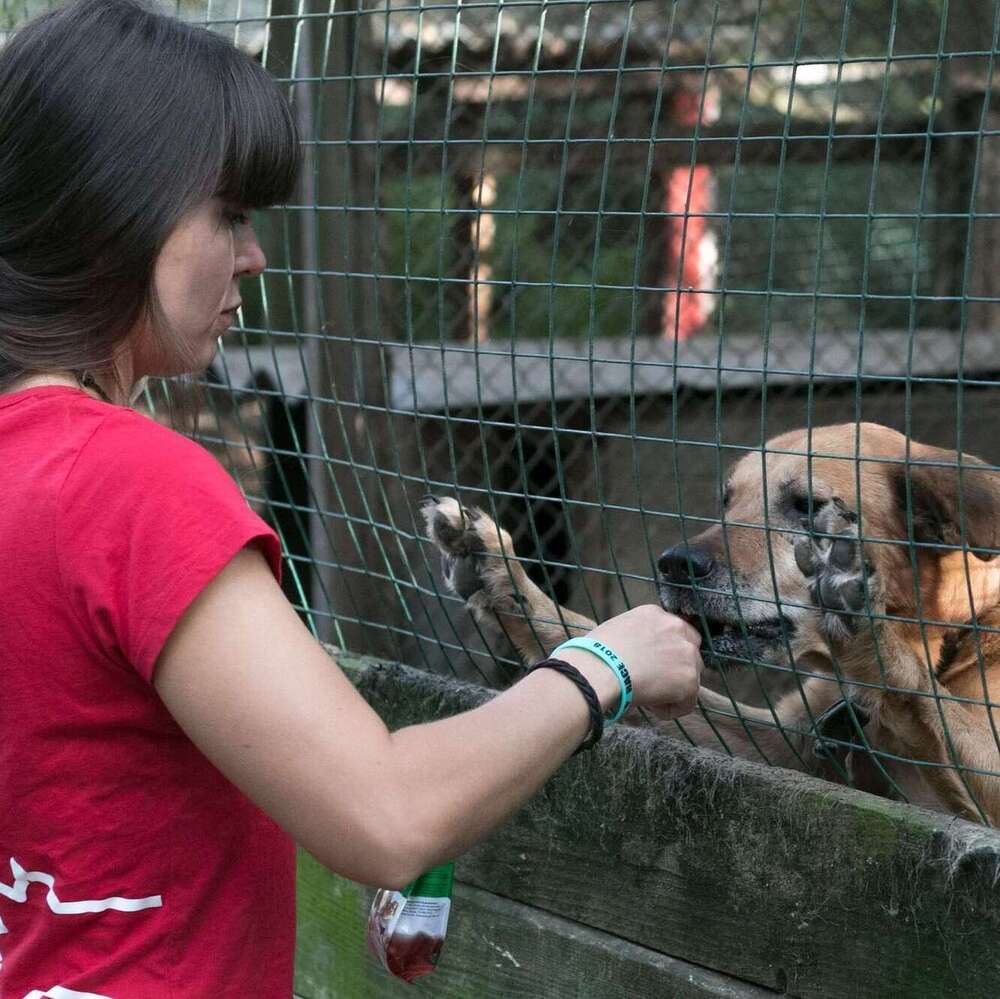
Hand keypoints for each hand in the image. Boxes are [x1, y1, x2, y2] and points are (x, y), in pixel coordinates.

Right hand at [566, 605, 702, 721]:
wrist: (599, 669)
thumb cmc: (595, 654)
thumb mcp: (617, 630)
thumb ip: (636, 637)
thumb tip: (634, 656)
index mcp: (655, 614)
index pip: (674, 632)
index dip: (665, 652)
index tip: (651, 665)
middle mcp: (676, 627)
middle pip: (689, 652)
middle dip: (674, 669)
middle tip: (652, 683)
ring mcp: (686, 653)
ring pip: (689, 677)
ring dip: (671, 690)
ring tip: (645, 696)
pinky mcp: (689, 679)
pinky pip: (686, 703)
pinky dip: (669, 709)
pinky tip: (649, 706)